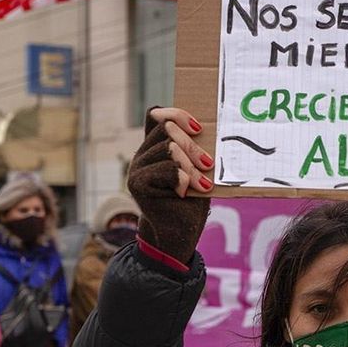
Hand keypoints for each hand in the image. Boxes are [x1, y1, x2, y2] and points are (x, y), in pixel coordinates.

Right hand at [127, 107, 214, 263]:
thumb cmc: (193, 197)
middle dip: (193, 146)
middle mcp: (142, 154)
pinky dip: (183, 179)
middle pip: (166, 129)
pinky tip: (186, 193)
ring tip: (203, 184)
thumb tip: (211, 126)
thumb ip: (194, 148)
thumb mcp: (197, 167)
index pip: (157, 116)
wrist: (181, 231)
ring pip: (169, 149)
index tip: (199, 129)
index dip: (177, 115)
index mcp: (155, 146)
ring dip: (192, 166)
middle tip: (209, 163)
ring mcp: (137, 168)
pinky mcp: (137, 184)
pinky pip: (167, 170)